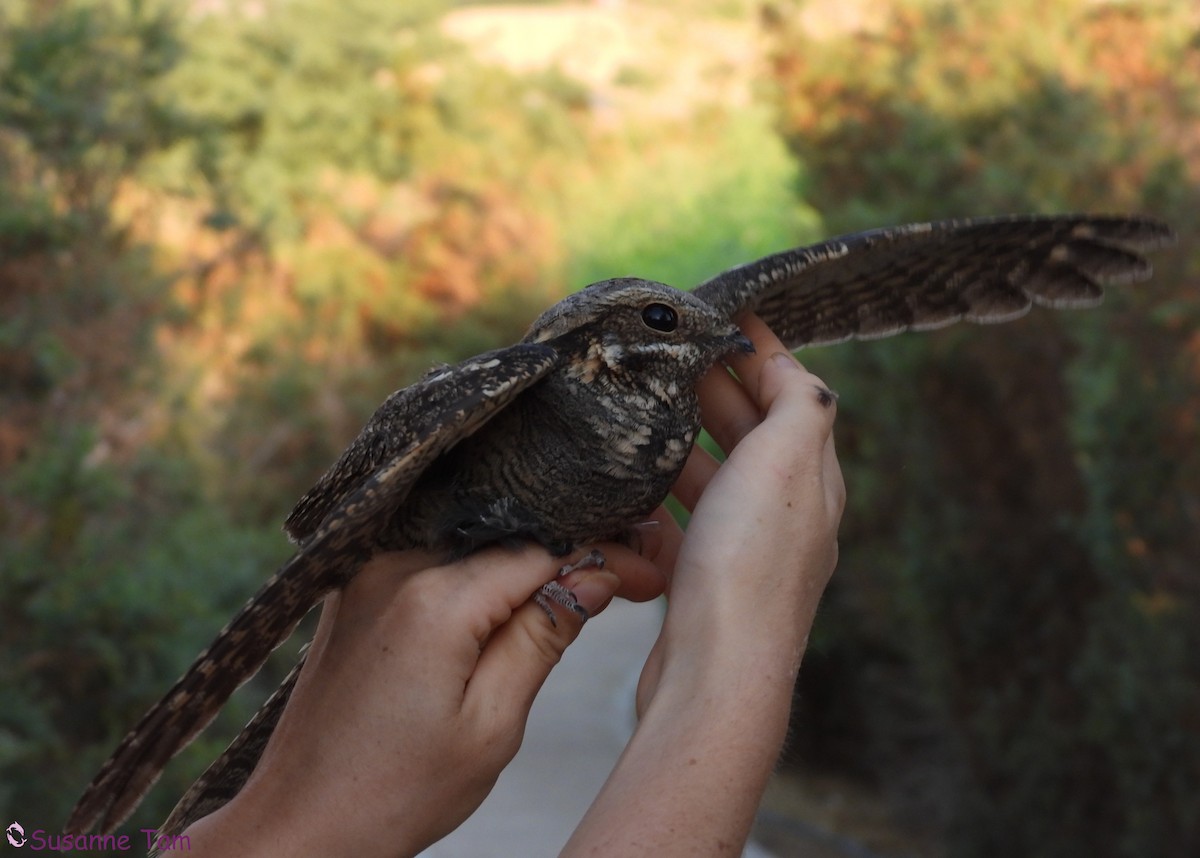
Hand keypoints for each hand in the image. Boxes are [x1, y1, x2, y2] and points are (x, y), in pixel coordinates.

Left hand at [184, 543, 664, 857]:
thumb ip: (544, 638)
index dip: (603, 558)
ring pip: (475, 548)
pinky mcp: (355, 590)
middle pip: (509, 539)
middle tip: (630, 579)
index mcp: (432, 599)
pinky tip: (512, 605)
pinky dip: (480, 577)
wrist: (300, 822)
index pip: (544, 551)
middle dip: (572, 555)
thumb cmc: (396, 792)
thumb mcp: (491, 726)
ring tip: (578, 597)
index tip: (649, 573)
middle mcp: (393, 566)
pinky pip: (436, 563)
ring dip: (527, 567)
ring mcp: (367, 573)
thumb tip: (596, 576)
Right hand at [563, 312, 844, 856]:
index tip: (720, 315)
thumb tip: (799, 369)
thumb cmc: (748, 566)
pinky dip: (660, 498)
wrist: (715, 674)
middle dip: (715, 389)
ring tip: (642, 408)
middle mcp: (786, 515)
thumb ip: (799, 405)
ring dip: (683, 439)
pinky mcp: (704, 582)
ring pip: (715, 478)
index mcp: (812, 480)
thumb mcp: (784, 463)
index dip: (759, 352)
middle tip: (669, 354)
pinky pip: (683, 524)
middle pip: (753, 434)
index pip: (794, 396)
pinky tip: (629, 486)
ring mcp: (744, 551)